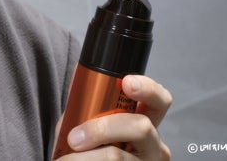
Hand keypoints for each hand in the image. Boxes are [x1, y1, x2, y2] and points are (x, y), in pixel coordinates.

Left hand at [58, 75, 172, 159]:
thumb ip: (87, 102)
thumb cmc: (88, 146)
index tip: (126, 83)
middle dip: (103, 129)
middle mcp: (154, 145)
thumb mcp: (86, 121)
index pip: (159, 100)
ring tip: (66, 157)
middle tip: (74, 138)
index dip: (148, 88)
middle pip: (141, 127)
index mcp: (145, 122)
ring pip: (117, 156)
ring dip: (85, 156)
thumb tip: (80, 74)